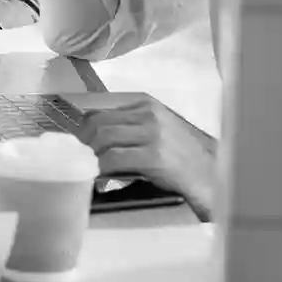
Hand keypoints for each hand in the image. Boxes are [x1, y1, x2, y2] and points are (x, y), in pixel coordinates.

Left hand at [79, 96, 216, 220]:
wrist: (209, 176)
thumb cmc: (179, 157)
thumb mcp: (155, 131)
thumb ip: (128, 127)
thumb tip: (91, 135)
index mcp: (146, 103)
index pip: (101, 108)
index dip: (82, 126)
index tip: (73, 141)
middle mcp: (149, 114)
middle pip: (98, 122)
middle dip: (82, 142)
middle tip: (76, 158)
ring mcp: (153, 133)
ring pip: (103, 137)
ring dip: (90, 155)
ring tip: (87, 168)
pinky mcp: (154, 155)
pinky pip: (114, 158)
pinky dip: (101, 168)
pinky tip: (99, 177)